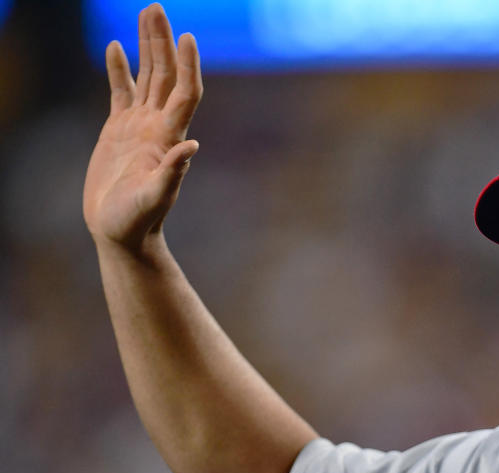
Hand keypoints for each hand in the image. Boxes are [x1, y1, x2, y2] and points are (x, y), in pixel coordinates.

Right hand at [83, 3, 201, 250]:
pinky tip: (117, 47)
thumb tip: (191, 145)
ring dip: (147, 46)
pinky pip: (121, 91)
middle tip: (157, 7)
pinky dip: (120, 69)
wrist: (122, 233)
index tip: (187, 36)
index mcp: (168, 137)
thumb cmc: (137, 220)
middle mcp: (158, 126)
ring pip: (146, 77)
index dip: (188, 65)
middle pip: (165, 75)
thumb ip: (172, 173)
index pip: (184, 92)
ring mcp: (139, 126)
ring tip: (146, 13)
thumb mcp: (154, 197)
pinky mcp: (119, 131)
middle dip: (162, 41)